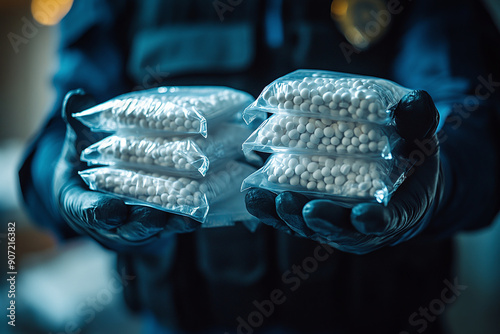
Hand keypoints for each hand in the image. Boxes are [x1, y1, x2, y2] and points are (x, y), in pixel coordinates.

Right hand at [53, 90, 198, 250]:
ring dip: (169, 225)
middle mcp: (109, 222)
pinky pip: (170, 227)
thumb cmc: (86, 164)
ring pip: (152, 231)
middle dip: (142, 222)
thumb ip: (78, 125)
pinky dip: (184, 221)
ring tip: (187, 217)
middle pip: (125, 228)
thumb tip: (77, 96)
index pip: (87, 211)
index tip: (112, 209)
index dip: (99, 212)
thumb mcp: (78, 145)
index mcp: (81, 203)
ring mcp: (134, 227)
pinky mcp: (157, 226)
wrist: (101, 185)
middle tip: (155, 214)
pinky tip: (201, 213)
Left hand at [245, 90, 441, 253]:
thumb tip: (415, 99)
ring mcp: (332, 222)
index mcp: (395, 211)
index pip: (385, 221)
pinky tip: (254, 196)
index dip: (374, 221)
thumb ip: (419, 123)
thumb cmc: (409, 162)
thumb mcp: (421, 141)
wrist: (395, 182)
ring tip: (268, 199)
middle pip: (338, 229)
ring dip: (287, 215)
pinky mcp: (311, 214)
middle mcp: (360, 226)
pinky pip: (289, 216)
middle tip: (307, 209)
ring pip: (308, 226)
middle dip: (321, 220)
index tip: (363, 216)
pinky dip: (271, 210)